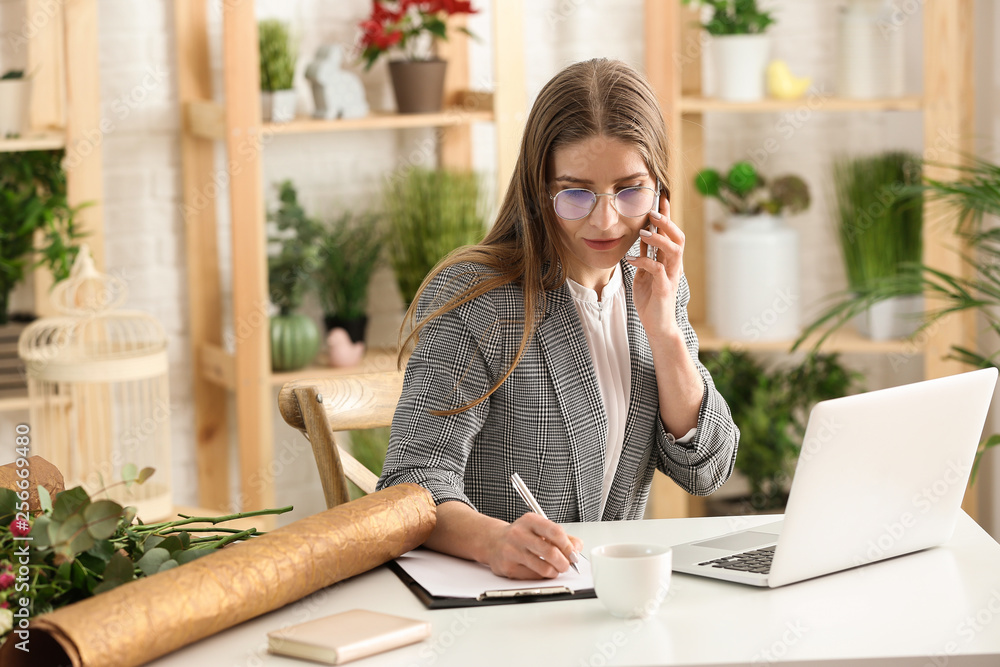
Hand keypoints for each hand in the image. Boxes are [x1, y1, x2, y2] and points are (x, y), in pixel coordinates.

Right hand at [485, 513, 583, 579]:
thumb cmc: (520, 534)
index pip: (555, 532)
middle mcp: (519, 534)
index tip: (573, 553)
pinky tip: (539, 570)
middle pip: (550, 552)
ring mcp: (512, 551)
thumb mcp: (539, 528)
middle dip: (564, 562)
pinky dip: (542, 576)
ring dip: (554, 572)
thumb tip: (577, 547)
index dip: (568, 545)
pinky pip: (533, 577)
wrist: (492, 541)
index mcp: (530, 521)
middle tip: (567, 564)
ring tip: (554, 569)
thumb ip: (561, 536)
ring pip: (544, 568)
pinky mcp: (508, 567)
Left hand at [627, 197, 684, 341]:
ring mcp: (671, 276)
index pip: (671, 233)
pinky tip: (631, 259)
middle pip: (679, 237)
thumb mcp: (645, 273)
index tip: (661, 197)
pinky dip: (644, 261)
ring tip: (643, 232)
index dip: (667, 215)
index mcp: (669, 261)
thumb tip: (641, 235)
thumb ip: (646, 255)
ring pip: (673, 250)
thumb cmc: (651, 300)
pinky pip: (657, 269)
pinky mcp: (664, 288)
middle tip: (652, 212)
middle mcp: (674, 266)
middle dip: (666, 222)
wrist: (657, 325)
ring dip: (659, 239)